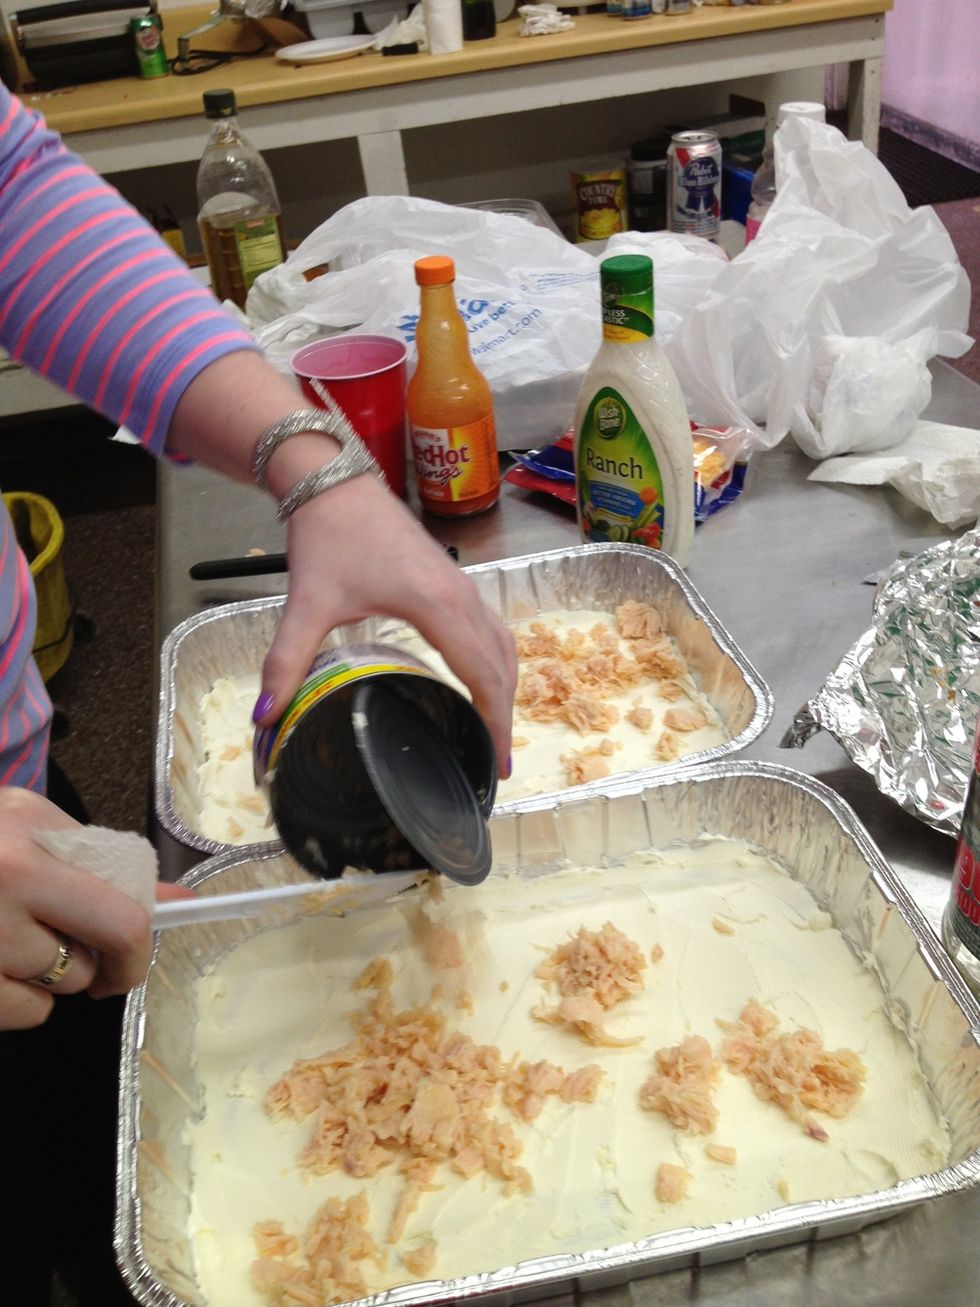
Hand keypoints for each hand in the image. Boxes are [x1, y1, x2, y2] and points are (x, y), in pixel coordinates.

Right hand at [0, 788, 192, 1029]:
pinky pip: (24, 1013)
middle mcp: (4, 884)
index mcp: (29, 836)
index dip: (138, 945)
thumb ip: (100, 859)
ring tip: (8, 937)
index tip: (134, 954)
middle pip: (94, 959)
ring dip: (49, 975)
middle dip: (100, 964)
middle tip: (76, 949)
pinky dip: (18, 1000)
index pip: (121, 913)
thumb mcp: (25, 822)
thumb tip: (175, 899)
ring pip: (58, 988)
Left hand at [167, 356, 517, 775]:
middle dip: (503, 716)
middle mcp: (461, 595)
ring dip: (505, 688)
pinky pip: (492, 628)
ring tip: (494, 732)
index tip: (494, 762)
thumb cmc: (327, 537)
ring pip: (502, 644)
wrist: (334, 481)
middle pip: (501, 664)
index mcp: (436, 606)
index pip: (481, 673)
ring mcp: (462, 585)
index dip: (492, 721)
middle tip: (496, 766)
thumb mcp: (307, 604)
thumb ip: (286, 662)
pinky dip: (496, 662)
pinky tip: (482, 681)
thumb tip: (264, 716)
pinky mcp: (455, 579)